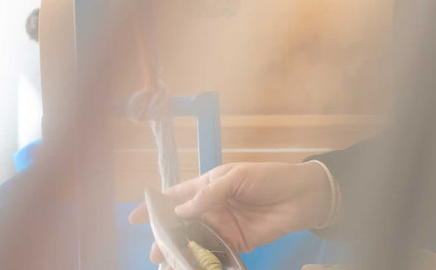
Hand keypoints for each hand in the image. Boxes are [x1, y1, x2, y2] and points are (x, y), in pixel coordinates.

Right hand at [127, 161, 334, 261]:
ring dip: (179, 254)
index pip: (175, 196)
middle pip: (179, 226)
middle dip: (164, 238)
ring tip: (167, 264)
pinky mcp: (234, 244)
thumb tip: (182, 210)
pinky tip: (190, 269)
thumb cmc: (270, 178)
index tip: (133, 218)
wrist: (302, 196)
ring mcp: (221, 228)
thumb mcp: (239, 176)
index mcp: (208, 187)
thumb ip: (210, 193)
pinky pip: (212, 255)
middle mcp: (210, 209)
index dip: (154, 206)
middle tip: (155, 251)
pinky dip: (200, 263)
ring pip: (192, 243)